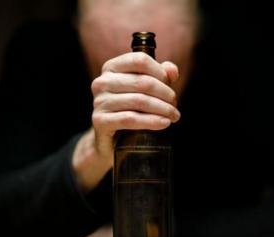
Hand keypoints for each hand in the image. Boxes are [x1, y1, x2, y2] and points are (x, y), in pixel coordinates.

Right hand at [73, 52, 179, 191]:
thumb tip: (171, 70)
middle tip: (175, 105)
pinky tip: (164, 123)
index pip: (140, 60)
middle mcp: (102, 82)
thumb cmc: (131, 109)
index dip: (160, 72)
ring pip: (139, 100)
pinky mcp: (100, 121)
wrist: (111, 139)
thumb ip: (160, 75)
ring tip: (173, 116)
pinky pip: (130, 119)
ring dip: (162, 109)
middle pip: (143, 82)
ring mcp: (99, 102)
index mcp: (111, 68)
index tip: (170, 85)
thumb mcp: (146, 89)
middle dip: (165, 94)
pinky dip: (151, 121)